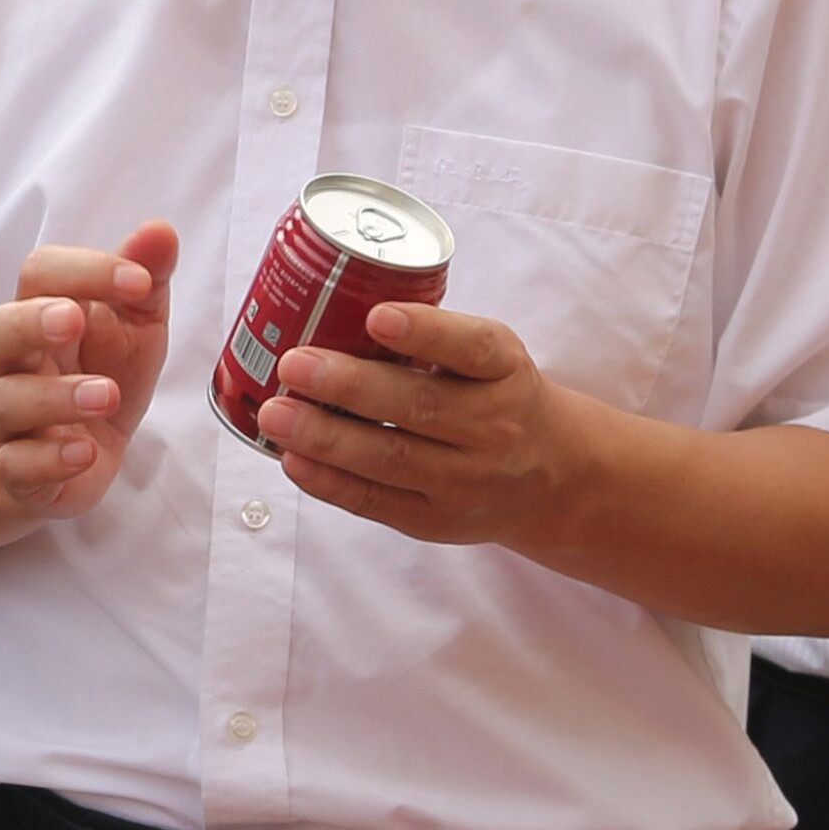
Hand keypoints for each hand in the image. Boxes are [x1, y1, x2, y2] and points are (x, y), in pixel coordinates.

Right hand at [0, 226, 177, 522]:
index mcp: (42, 313)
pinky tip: (83, 452)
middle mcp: (14, 362)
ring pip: (8, 401)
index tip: (139, 281)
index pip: (41, 274)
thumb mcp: (134, 327)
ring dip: (56, 396)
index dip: (85, 270)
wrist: (69, 455)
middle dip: (33, 322)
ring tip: (106, 396)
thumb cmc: (99, 375)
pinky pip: (17, 464)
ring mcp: (10, 418)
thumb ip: (145, 282)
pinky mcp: (17, 470)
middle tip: (74, 320)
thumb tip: (161, 231)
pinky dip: (49, 459)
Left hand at [259, 303, 587, 546]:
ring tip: (277, 414)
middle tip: (294, 364)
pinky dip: (330, 482)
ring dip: (326, 437)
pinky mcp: (437, 519)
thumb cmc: (498, 397)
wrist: (551, 477)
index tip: (377, 316)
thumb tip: (333, 309)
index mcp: (506, 371)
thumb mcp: (492, 357)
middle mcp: (493, 427)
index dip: (425, 332)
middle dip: (349, 386)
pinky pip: (377, 502)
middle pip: (418, 406)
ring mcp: (466, 480)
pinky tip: (293, 460)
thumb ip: (435, 337)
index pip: (473, 348)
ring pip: (390, 458)